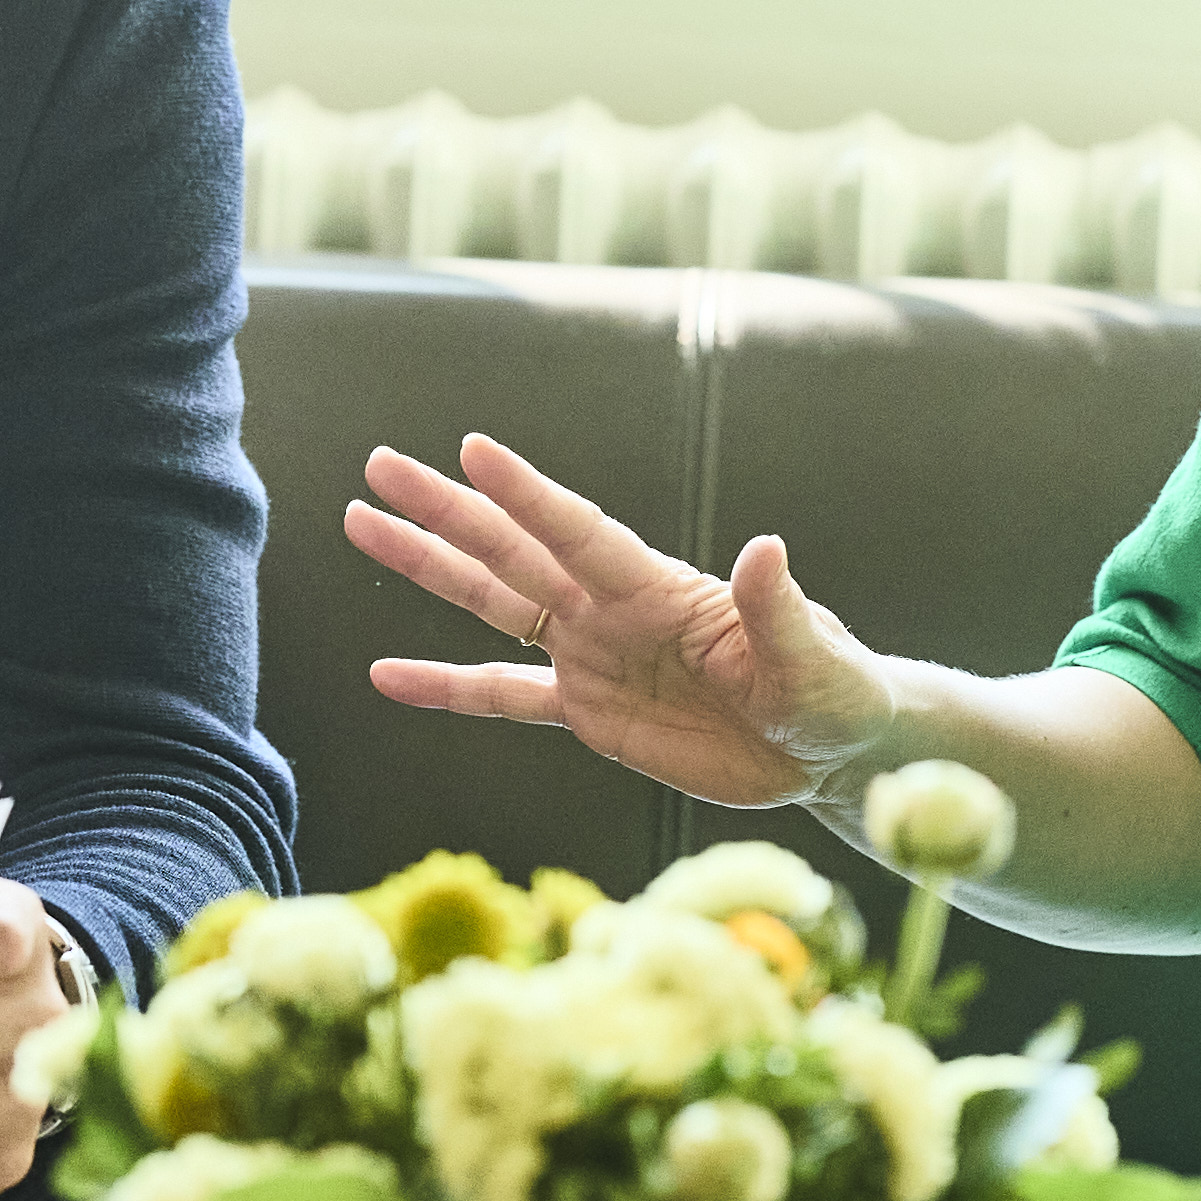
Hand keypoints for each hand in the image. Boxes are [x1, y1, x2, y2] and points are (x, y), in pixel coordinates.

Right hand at [346, 434, 894, 807]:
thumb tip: (769, 548)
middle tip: (379, 465)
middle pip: (512, 551)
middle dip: (445, 509)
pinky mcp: (587, 713)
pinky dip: (446, 686)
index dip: (527, 496)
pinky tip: (388, 676)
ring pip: (492, 604)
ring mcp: (593, 657)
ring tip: (363, 525)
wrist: (828, 750)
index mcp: (661, 590)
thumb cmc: (837, 693)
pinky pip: (503, 695)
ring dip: (429, 566)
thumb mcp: (814, 659)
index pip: (580, 535)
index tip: (472, 450)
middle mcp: (612, 611)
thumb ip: (780, 610)